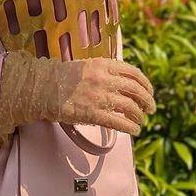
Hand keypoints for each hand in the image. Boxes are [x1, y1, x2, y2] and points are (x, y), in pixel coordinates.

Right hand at [0, 51, 155, 140]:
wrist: (44, 87)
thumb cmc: (64, 77)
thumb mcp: (87, 65)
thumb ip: (105, 71)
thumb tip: (122, 81)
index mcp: (104, 64)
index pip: (134, 73)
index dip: (146, 84)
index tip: (149, 91)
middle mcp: (105, 79)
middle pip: (136, 90)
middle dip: (147, 101)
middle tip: (151, 108)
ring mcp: (100, 96)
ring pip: (130, 107)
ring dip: (139, 116)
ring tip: (140, 121)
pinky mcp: (94, 114)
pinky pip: (119, 122)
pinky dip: (130, 127)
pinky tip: (134, 130)